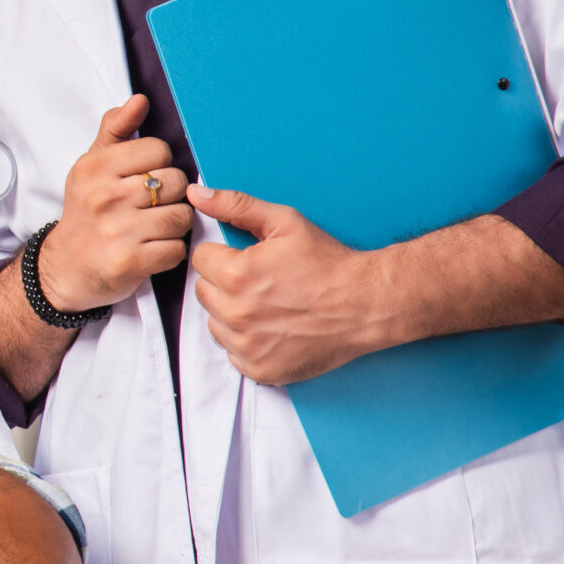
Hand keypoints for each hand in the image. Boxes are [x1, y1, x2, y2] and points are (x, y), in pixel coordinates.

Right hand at [37, 96, 192, 312]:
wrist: (65, 266)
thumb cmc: (85, 211)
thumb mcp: (91, 166)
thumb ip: (115, 130)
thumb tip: (139, 100)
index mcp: (95, 168)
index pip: (159, 150)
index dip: (158, 165)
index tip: (143, 178)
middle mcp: (105, 197)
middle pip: (176, 182)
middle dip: (171, 196)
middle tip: (150, 206)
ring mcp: (118, 230)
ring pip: (181, 216)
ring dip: (174, 225)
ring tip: (153, 228)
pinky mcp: (130, 261)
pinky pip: (177, 248)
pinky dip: (170, 251)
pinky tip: (151, 249)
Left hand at [186, 184, 387, 384]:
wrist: (366, 304)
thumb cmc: (328, 263)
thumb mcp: (284, 222)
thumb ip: (235, 206)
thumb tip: (196, 194)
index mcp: (235, 274)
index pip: (201, 259)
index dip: (224, 255)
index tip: (248, 259)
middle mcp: (236, 313)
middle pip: (204, 291)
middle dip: (225, 282)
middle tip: (261, 281)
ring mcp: (247, 345)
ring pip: (215, 323)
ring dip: (232, 313)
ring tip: (268, 304)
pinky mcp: (260, 369)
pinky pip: (232, 353)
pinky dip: (247, 342)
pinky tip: (272, 328)